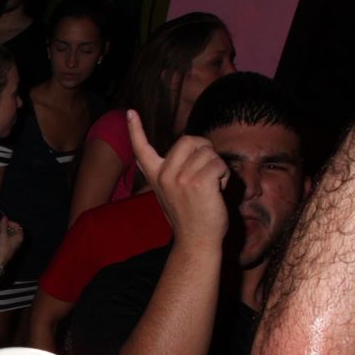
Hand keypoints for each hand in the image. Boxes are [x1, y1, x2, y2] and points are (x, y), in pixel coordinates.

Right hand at [0, 216, 23, 265]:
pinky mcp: (11, 247)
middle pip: (14, 230)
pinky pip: (9, 239)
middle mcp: (19, 240)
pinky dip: (4, 236)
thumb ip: (3, 225)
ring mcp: (16, 244)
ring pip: (11, 234)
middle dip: (7, 227)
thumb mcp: (2, 234)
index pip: (17, 225)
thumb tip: (4, 217)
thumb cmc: (3, 246)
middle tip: (0, 227)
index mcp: (20, 236)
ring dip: (5, 232)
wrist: (1, 259)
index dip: (10, 222)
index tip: (4, 222)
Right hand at [127, 109, 228, 248]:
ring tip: (211, 187)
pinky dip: (224, 176)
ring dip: (217, 167)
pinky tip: (217, 191)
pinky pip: (219, 164)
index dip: (135, 130)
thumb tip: (193, 147)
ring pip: (208, 153)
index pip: (142, 149)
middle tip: (207, 168)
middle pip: (189, 140)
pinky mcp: (198, 182)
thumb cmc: (190, 217)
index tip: (130, 113)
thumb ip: (175, 171)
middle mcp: (164, 175)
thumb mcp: (172, 192)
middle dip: (205, 149)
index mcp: (156, 176)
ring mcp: (180, 178)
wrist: (196, 241)